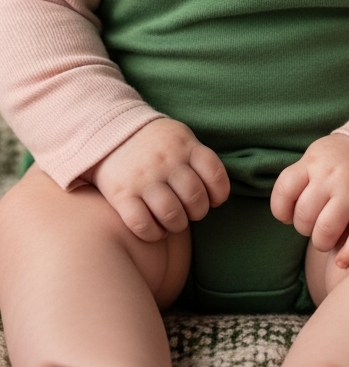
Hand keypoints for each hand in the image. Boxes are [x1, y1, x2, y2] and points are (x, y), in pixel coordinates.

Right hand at [88, 117, 229, 241]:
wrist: (109, 133)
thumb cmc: (155, 142)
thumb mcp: (181, 138)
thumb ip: (198, 160)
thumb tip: (216, 194)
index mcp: (185, 146)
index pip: (214, 173)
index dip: (220, 192)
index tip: (215, 200)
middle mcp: (167, 162)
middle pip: (194, 197)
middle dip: (199, 212)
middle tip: (192, 213)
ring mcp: (144, 178)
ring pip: (171, 214)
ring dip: (178, 225)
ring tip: (175, 223)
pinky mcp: (121, 194)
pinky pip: (141, 224)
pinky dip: (153, 233)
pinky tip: (155, 230)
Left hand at [271, 132, 348, 267]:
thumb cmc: (345, 158)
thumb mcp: (319, 155)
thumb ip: (301, 178)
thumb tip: (287, 216)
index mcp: (315, 161)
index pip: (284, 190)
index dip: (281, 210)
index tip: (290, 214)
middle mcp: (333, 176)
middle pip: (304, 216)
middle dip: (305, 228)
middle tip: (315, 224)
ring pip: (326, 231)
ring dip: (322, 243)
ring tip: (328, 239)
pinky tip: (343, 259)